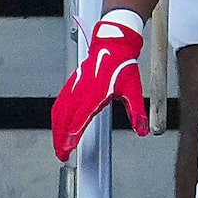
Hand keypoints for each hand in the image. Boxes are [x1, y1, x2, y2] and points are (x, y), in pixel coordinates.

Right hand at [51, 6, 149, 155]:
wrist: (114, 43)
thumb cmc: (122, 65)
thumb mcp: (134, 90)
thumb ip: (136, 112)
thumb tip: (142, 130)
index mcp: (97, 92)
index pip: (80, 117)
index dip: (73, 134)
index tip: (68, 148)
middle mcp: (82, 90)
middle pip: (64, 118)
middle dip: (60, 138)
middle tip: (61, 154)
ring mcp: (74, 86)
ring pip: (58, 111)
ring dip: (56, 129)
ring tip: (58, 144)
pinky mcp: (71, 83)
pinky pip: (59, 102)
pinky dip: (55, 117)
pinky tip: (57, 125)